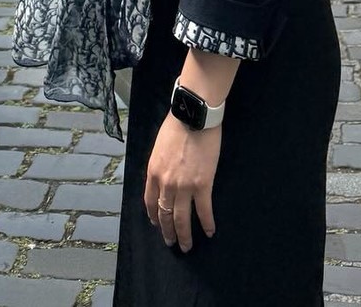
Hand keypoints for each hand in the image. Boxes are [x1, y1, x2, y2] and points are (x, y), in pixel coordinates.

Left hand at [144, 112, 221, 252]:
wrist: (194, 115)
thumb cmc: (177, 125)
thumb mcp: (159, 147)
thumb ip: (160, 165)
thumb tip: (164, 176)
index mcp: (153, 172)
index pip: (151, 202)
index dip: (154, 216)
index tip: (156, 223)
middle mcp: (166, 184)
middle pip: (165, 215)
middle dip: (168, 232)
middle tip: (172, 243)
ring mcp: (184, 186)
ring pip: (182, 218)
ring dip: (184, 235)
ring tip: (186, 246)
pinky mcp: (203, 185)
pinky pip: (204, 210)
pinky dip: (207, 223)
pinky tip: (210, 231)